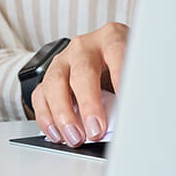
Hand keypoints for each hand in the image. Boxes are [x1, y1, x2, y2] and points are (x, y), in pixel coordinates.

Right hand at [31, 22, 126, 145]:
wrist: (106, 62)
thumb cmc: (123, 68)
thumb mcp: (134, 72)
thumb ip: (132, 90)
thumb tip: (133, 119)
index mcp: (111, 38)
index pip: (117, 53)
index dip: (121, 79)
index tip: (127, 106)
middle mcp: (84, 47)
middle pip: (82, 72)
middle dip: (89, 105)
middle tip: (96, 130)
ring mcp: (63, 60)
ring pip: (55, 83)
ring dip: (63, 114)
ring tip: (75, 137)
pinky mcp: (48, 76)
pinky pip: (40, 95)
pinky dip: (46, 118)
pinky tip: (57, 134)